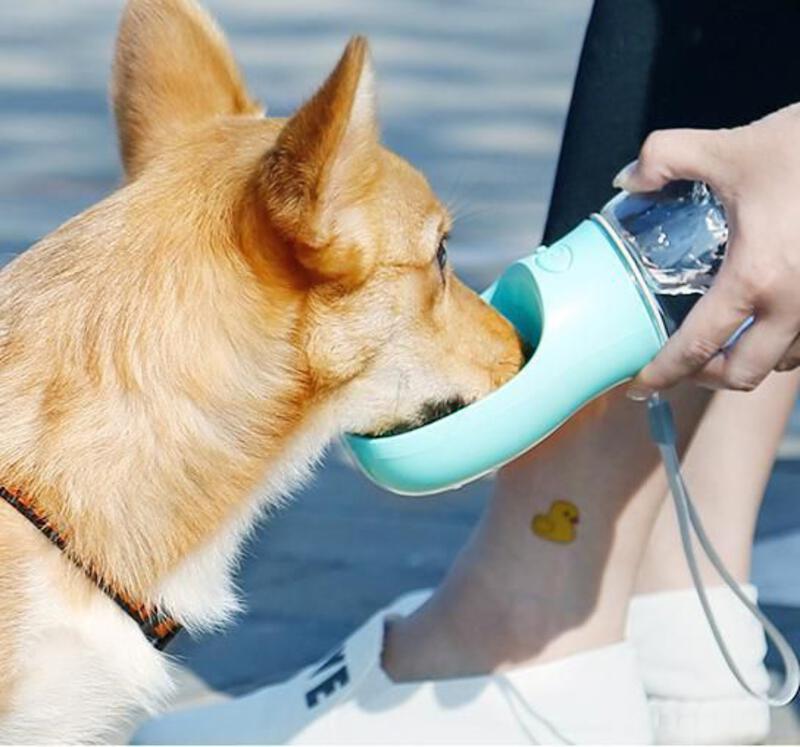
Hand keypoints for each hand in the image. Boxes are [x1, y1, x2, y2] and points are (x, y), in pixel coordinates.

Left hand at [615, 103, 799, 396]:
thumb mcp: (726, 148)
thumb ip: (663, 158)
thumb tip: (628, 181)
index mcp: (755, 277)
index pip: (697, 347)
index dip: (662, 374)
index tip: (639, 387)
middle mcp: (796, 304)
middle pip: (743, 374)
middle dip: (705, 378)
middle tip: (681, 365)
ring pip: (783, 362)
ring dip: (748, 361)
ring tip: (721, 343)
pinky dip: (782, 345)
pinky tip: (764, 321)